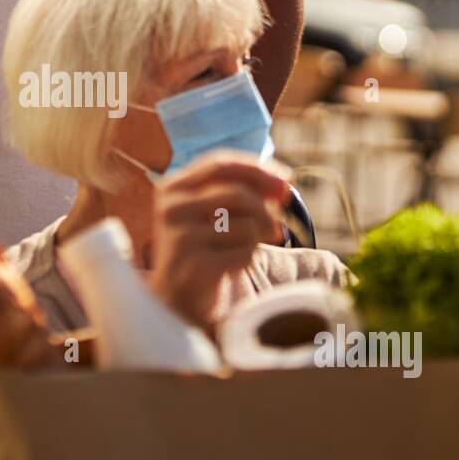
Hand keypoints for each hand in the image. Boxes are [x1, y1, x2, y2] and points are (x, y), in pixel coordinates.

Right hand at [148, 151, 290, 328]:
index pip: (220, 164)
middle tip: (278, 224)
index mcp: (172, 187)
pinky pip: (244, 252)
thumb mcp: (211, 210)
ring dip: (259, 236)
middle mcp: (172, 209)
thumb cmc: (202, 245)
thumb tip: (284, 185)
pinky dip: (250, 257)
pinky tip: (236, 264)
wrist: (175, 296)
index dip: (257, 169)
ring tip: (249, 246)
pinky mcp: (196, 266)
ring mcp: (182, 238)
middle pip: (237, 194)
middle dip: (266, 208)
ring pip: (246, 225)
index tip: (286, 179)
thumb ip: (241, 190)